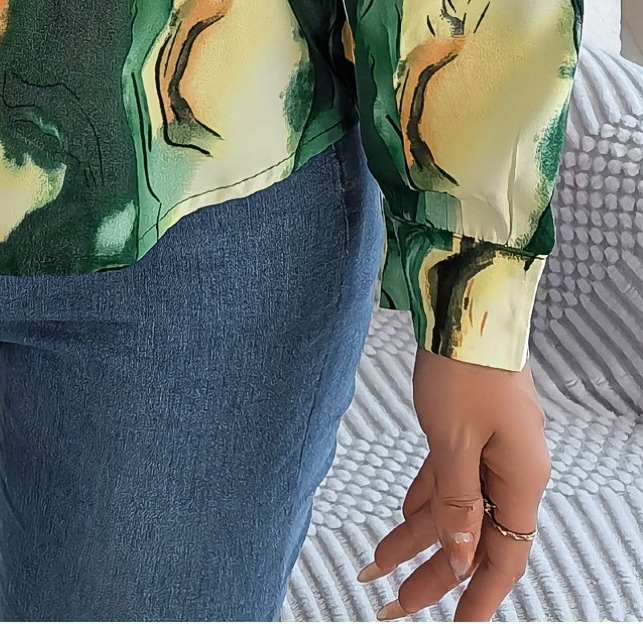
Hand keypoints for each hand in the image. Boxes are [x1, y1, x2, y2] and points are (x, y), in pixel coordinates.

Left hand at [357, 346, 548, 620]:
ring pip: (455, 508)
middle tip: (394, 608)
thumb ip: (457, 502)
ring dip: (418, 537)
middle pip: (474, 538)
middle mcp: (510, 469)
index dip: (479, 595)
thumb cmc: (464, 367)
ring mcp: (491, 448)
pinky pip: (447, 477)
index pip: (505, 556)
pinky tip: (400, 520)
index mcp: (519, 478)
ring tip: (376, 570)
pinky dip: (423, 499)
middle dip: (433, 574)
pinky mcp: (470, 428)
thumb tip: (463, 557)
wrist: (465, 303)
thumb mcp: (454, 441)